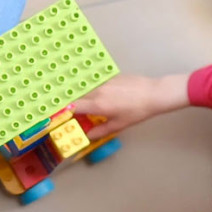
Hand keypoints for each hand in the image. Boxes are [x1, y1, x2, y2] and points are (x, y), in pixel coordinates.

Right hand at [72, 73, 190, 138]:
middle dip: (70, 102)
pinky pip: (94, 82)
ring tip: (79, 101)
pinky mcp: (109, 76)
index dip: (63, 110)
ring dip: (80, 94)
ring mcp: (103, 81)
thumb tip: (88, 135)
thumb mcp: (119, 125)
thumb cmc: (137, 111)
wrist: (153, 94)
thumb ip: (100, 130)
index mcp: (98, 105)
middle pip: (76, 95)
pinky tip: (94, 92)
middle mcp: (97, 91)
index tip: (59, 113)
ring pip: (85, 87)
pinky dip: (90, 87)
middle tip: (68, 110)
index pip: (73, 106)